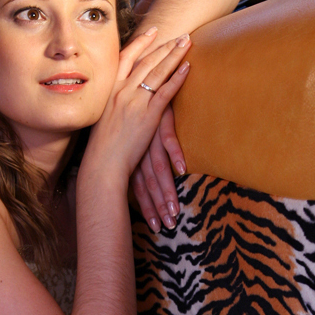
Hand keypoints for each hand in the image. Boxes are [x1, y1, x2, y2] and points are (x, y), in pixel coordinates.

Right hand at [84, 29, 190, 181]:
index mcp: (110, 90)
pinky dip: (177, 77)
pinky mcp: (147, 115)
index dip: (140, 43)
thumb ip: (115, 105)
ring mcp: (134, 102)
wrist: (103, 163)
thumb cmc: (103, 147)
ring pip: (157, 71)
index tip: (153, 31)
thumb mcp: (104, 118)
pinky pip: (165, 91)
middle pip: (146, 61)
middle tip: (180, 34)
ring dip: (173, 55)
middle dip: (164, 45)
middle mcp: (122, 91)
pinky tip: (187, 66)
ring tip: (187, 42)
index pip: (126, 58)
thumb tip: (123, 101)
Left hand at [131, 105, 185, 230]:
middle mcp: (138, 151)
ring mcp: (148, 138)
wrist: (142, 87)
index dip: (146, 207)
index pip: (138, 188)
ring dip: (167, 190)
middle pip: (148, 184)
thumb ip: (142, 160)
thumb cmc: (142, 116)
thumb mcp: (140, 141)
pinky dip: (175, 155)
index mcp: (132, 158)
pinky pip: (167, 140)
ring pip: (158, 168)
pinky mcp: (158, 123)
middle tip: (167, 225)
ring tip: (175, 210)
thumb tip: (146, 182)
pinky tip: (182, 170)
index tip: (153, 226)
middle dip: (157, 205)